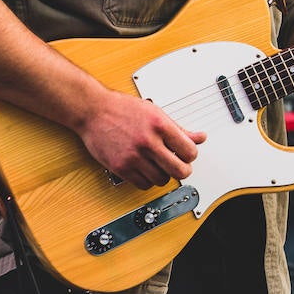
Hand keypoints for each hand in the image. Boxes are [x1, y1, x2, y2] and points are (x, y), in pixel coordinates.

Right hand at [77, 90, 206, 188]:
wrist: (93, 111)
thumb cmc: (123, 109)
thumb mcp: (155, 112)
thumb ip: (179, 129)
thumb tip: (200, 138)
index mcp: (160, 125)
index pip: (189, 151)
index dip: (191, 155)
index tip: (187, 154)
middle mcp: (148, 142)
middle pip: (179, 171)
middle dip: (183, 170)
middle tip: (179, 165)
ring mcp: (133, 156)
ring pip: (162, 180)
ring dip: (164, 175)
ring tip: (159, 165)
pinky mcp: (120, 167)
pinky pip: (143, 184)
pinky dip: (148, 180)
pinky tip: (146, 169)